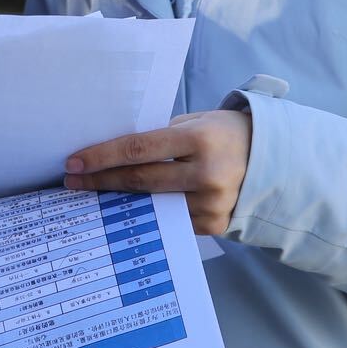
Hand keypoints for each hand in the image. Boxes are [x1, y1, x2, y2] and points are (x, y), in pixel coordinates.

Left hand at [62, 110, 252, 235]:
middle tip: (71, 181)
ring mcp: (210, 204)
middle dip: (100, 181)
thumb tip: (118, 153)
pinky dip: (146, 213)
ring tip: (91, 195)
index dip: (102, 156)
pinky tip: (125, 210)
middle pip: (139, 180)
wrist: (274, 162)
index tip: (74, 161)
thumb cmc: (227, 134)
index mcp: (200, 140)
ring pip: (150, 204)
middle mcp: (206, 174)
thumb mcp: (197, 122)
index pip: (139, 149)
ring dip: (118, 201)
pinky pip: (169, 219)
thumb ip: (162, 137)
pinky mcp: (213, 225)